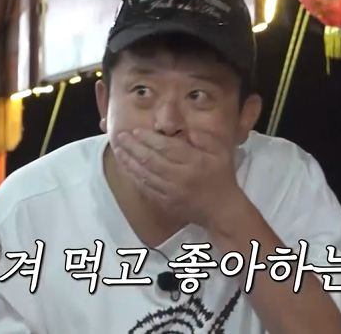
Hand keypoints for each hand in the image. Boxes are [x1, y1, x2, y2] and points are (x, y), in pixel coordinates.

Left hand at [113, 128, 243, 226]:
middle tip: (120, 136)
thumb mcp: (221, 152)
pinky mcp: (166, 203)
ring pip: (145, 175)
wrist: (221, 210)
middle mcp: (181, 177)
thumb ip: (205, 138)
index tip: (135, 131)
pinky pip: (146, 189)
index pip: (167, 147)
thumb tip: (187, 131)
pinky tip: (127, 168)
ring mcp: (171, 192)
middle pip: (151, 160)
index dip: (149, 138)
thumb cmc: (222, 177)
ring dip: (129, 162)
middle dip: (133, 147)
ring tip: (118, 150)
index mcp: (195, 162)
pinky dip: (134, 177)